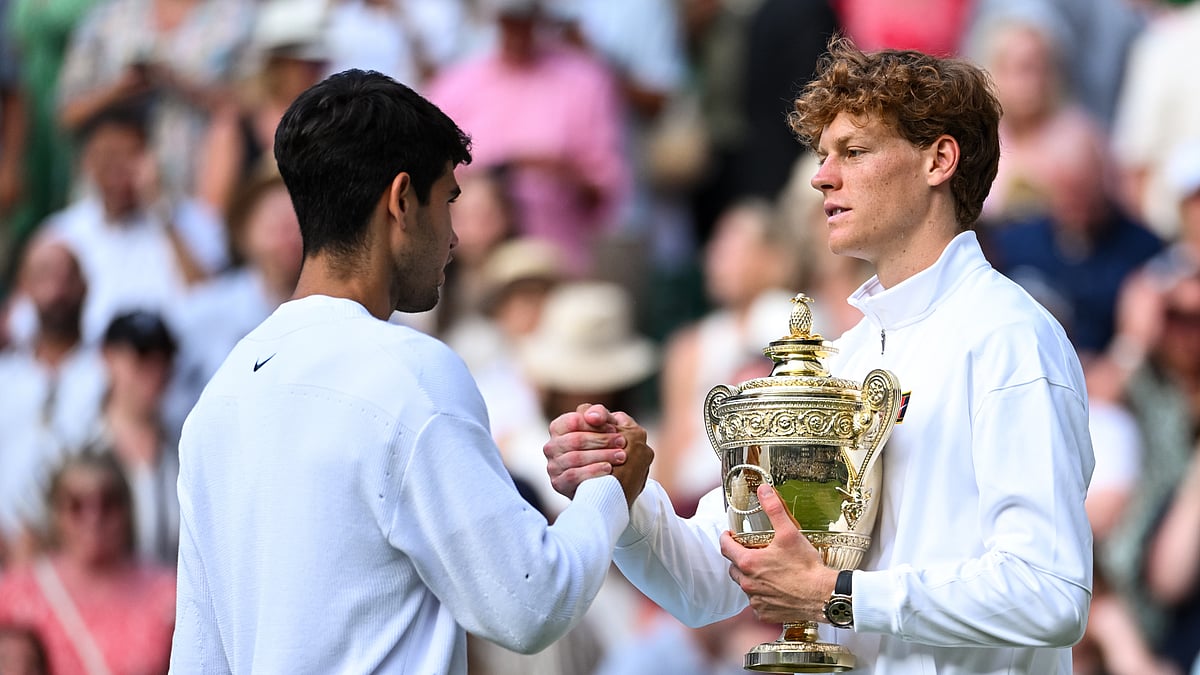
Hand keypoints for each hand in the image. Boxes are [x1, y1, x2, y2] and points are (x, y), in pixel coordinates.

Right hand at [545, 403, 651, 505]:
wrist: (610, 480)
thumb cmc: (607, 446)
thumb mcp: (607, 426)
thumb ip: (600, 413)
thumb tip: (592, 415)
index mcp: (559, 427)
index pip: (574, 421)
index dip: (596, 425)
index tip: (615, 429)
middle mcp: (551, 446)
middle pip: (575, 440)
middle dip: (602, 440)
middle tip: (622, 442)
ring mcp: (553, 465)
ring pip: (575, 457)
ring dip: (601, 455)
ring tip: (620, 456)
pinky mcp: (558, 483)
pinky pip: (573, 476)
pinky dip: (592, 471)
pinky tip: (608, 469)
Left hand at [721, 484, 838, 623]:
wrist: (823, 595)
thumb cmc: (806, 566)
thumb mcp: (789, 533)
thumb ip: (774, 509)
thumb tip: (763, 490)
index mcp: (748, 563)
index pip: (725, 548)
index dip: (726, 539)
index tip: (729, 535)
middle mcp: (747, 584)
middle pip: (734, 567)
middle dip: (740, 558)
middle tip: (752, 551)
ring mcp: (756, 600)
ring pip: (745, 586)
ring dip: (752, 577)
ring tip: (767, 570)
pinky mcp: (765, 613)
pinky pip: (757, 602)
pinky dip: (762, 595)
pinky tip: (776, 589)